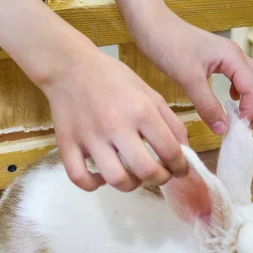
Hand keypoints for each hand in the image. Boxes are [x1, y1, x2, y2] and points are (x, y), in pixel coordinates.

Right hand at [41, 49, 187, 192]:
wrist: (69, 67)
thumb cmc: (114, 80)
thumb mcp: (150, 94)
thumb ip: (172, 123)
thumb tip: (186, 152)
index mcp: (141, 110)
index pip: (170, 151)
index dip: (181, 167)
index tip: (180, 170)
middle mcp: (116, 125)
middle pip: (146, 171)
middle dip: (160, 179)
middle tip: (160, 175)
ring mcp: (90, 137)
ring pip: (116, 179)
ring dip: (131, 185)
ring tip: (133, 176)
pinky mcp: (66, 144)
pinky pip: (80, 178)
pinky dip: (94, 184)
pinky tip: (102, 177)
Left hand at [115, 0, 252, 133]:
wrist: (152, 25)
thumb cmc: (168, 45)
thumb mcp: (188, 80)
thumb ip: (207, 106)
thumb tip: (224, 129)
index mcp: (232, 57)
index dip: (250, 111)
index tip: (240, 129)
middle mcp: (235, 55)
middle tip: (246, 127)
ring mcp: (227, 56)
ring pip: (252, 80)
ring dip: (252, 100)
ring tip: (240, 118)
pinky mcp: (218, 59)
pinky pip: (239, 77)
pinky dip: (240, 92)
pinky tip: (228, 101)